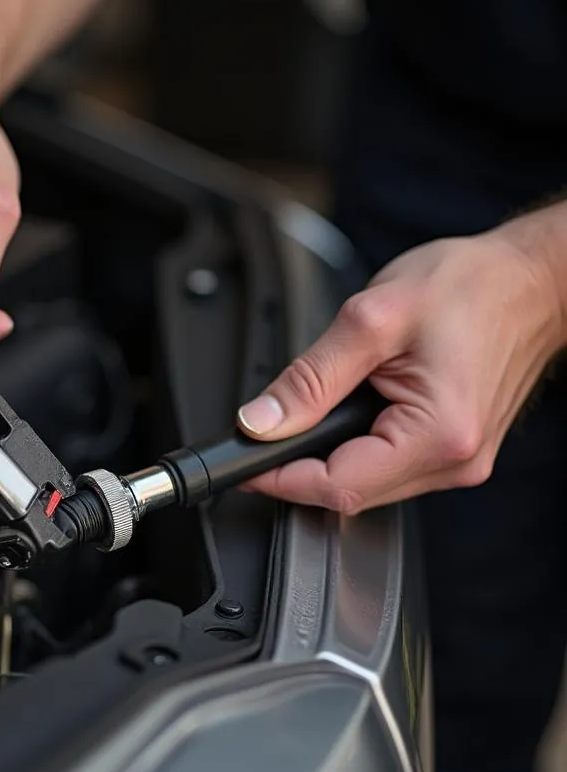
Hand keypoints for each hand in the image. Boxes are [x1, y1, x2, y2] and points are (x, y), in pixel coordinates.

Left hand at [236, 229, 566, 513]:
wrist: (529, 279)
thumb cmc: (471, 286)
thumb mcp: (371, 319)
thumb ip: (309, 378)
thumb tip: (262, 421)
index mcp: (438, 434)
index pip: (337, 486)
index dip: (279, 479)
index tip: (243, 465)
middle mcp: (454, 461)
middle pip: (349, 492)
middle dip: (299, 467)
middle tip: (267, 431)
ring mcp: (457, 462)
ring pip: (365, 484)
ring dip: (328, 456)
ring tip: (319, 409)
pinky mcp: (454, 452)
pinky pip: (387, 468)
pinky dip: (355, 447)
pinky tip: (353, 412)